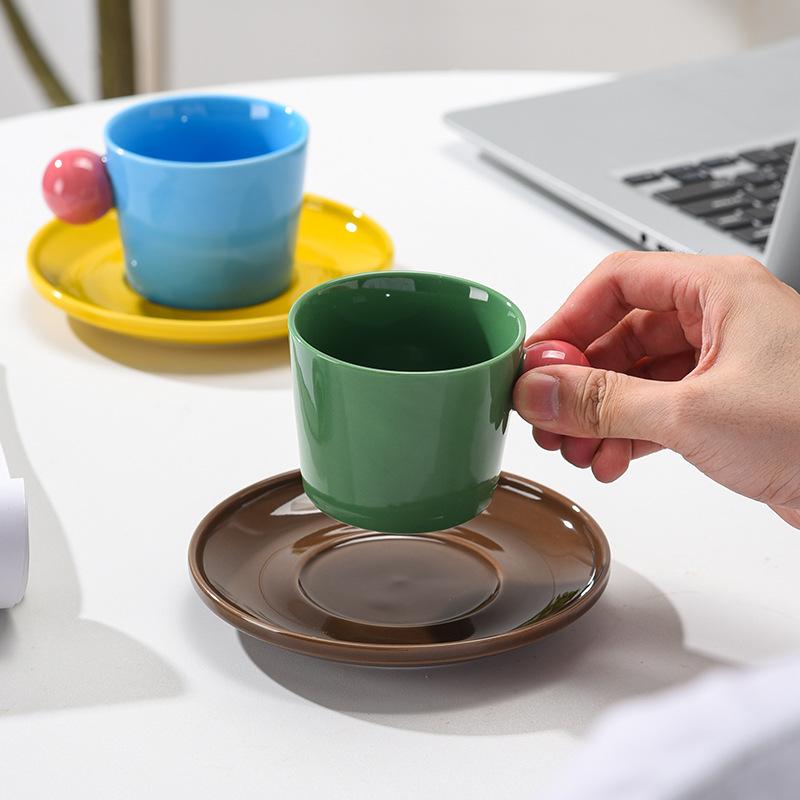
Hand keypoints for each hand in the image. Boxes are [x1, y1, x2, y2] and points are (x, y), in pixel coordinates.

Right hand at [513, 251, 799, 527]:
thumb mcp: (692, 412)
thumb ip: (603, 401)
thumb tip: (541, 390)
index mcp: (718, 291)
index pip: (616, 282)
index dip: (568, 320)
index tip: (537, 361)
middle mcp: (719, 320)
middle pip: (620, 333)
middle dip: (579, 380)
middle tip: (547, 415)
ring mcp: (722, 365)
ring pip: (635, 376)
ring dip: (598, 414)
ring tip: (576, 448)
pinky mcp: (725, 407)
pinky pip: (656, 408)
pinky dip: (626, 433)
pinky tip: (612, 460)